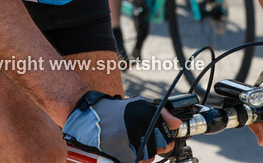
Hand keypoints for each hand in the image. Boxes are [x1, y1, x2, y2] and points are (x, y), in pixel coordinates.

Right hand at [62, 91, 179, 161]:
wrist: (86, 113)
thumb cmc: (112, 111)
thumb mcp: (136, 105)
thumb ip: (159, 114)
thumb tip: (176, 123)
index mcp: (144, 110)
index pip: (166, 135)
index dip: (163, 142)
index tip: (160, 143)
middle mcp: (138, 120)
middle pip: (156, 148)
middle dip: (150, 150)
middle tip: (138, 144)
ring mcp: (127, 134)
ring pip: (146, 157)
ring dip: (140, 156)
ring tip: (129, 147)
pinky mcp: (116, 146)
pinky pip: (134, 161)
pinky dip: (132, 160)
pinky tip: (124, 154)